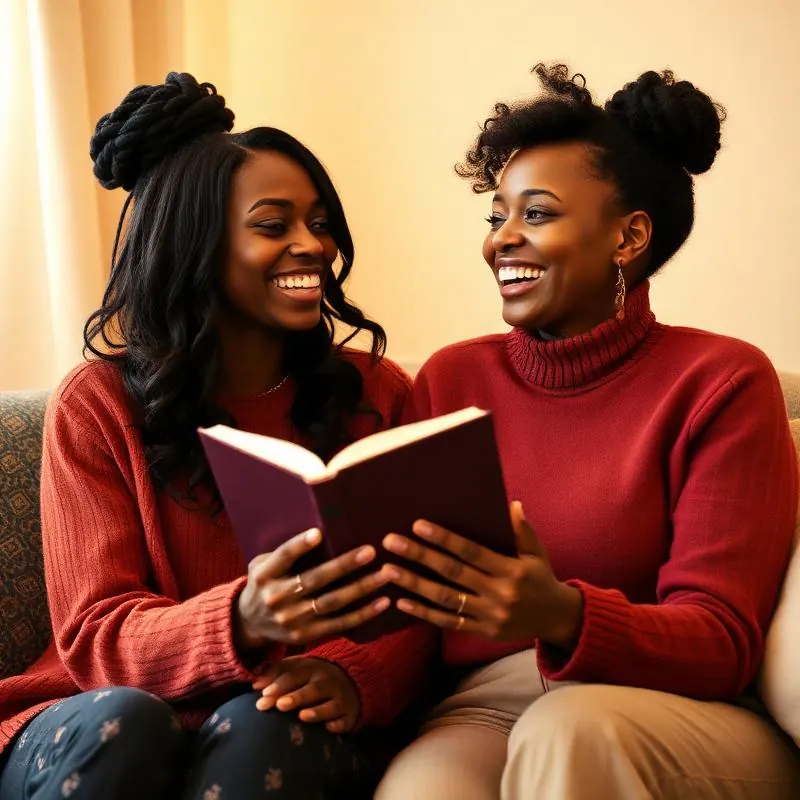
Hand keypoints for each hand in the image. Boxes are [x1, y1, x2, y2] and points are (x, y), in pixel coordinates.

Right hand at [235, 528, 389, 648]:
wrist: (250, 624)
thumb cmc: (265, 583)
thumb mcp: (263, 564)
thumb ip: (284, 552)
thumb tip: (320, 531)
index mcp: (265, 575)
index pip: (283, 557)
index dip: (299, 545)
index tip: (318, 533)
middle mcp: (277, 598)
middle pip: (314, 580)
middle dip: (343, 565)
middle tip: (370, 551)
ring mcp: (293, 619)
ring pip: (332, 602)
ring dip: (361, 588)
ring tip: (385, 574)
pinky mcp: (307, 634)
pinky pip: (340, 624)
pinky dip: (363, 613)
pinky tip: (383, 602)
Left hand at [253, 657, 359, 732]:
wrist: (349, 680)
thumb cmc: (312, 678)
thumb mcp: (296, 668)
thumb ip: (275, 673)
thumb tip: (255, 683)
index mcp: (311, 669)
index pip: (293, 675)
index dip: (279, 685)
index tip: (263, 694)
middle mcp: (327, 682)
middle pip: (312, 689)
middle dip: (296, 696)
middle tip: (279, 704)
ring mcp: (340, 698)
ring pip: (331, 704)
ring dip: (317, 711)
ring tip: (302, 716)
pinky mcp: (350, 714)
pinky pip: (345, 720)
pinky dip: (338, 724)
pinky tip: (329, 727)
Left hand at [382, 502, 582, 647]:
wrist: (556, 619)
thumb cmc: (541, 578)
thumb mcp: (537, 552)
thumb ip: (522, 530)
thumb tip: (511, 504)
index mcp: (511, 570)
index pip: (471, 551)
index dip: (444, 539)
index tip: (417, 525)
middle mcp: (499, 593)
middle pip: (452, 573)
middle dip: (419, 557)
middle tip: (390, 543)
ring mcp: (489, 615)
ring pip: (445, 599)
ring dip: (414, 585)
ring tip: (388, 571)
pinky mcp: (483, 632)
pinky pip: (449, 622)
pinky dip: (424, 613)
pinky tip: (402, 602)